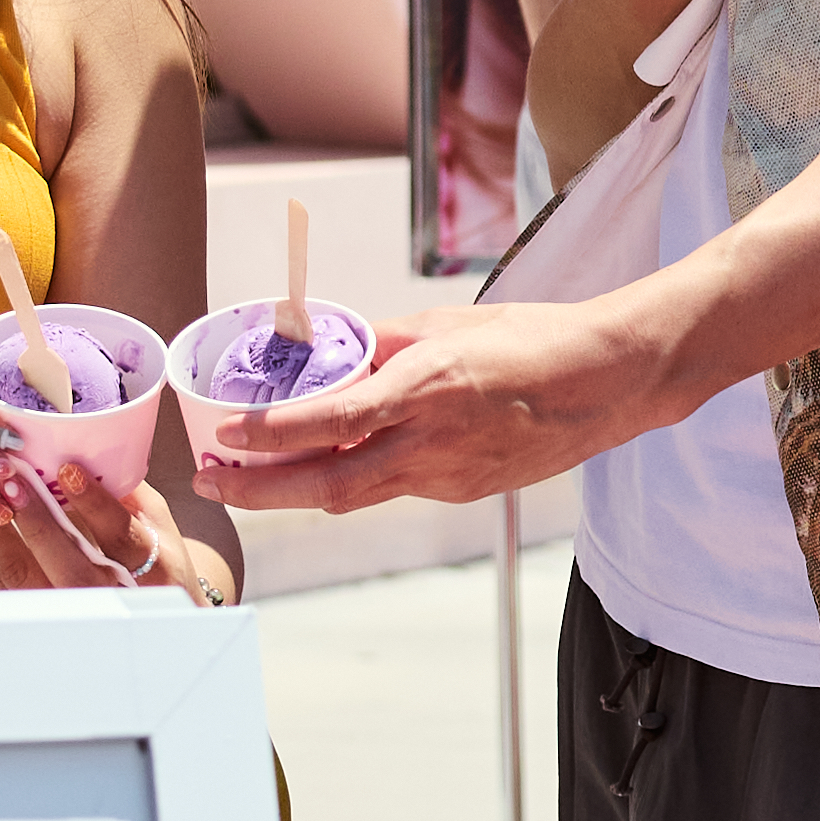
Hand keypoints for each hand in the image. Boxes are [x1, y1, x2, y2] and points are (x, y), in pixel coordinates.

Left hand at [0, 452, 232, 604]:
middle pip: (70, 564)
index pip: (122, 535)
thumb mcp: (157, 524)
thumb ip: (129, 490)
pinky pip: (8, 585)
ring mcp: (75, 611)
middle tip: (13, 479)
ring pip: (28, 579)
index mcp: (154, 566)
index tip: (68, 470)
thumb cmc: (157, 566)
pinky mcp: (43, 616)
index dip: (95, 504)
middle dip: (37, 520)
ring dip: (0, 533)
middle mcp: (114, 595)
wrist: (153, 617)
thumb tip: (93, 447)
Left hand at [196, 294, 628, 512]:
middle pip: (326, 485)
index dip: (269, 435)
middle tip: (211, 480)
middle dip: (259, 490)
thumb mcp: (447, 324)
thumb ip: (381, 343)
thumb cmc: (533, 338)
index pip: (328, 421)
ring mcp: (449, 476)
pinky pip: (394, 489)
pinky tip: (332, 465)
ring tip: (250, 480)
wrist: (608, 382)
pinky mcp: (464, 492)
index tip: (226, 434)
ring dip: (296, 492)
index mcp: (425, 389)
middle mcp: (432, 442)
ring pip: (354, 496)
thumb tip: (328, 350)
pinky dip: (355, 479)